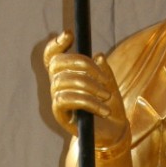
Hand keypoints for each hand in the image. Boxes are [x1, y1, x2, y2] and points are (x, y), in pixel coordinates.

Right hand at [43, 31, 128, 148]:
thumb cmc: (109, 106)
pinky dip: (89, 102)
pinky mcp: (60, 114)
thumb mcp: (110, 84)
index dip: (56, 44)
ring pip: (65, 81)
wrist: (113, 132)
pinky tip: (104, 109)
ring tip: (107, 96)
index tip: (69, 34)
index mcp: (68, 75)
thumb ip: (103, 70)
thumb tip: (98, 55)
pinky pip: (67, 100)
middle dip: (82, 64)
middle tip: (103, 77)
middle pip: (58, 64)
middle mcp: (58, 85)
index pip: (53, 57)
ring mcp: (57, 99)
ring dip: (90, 86)